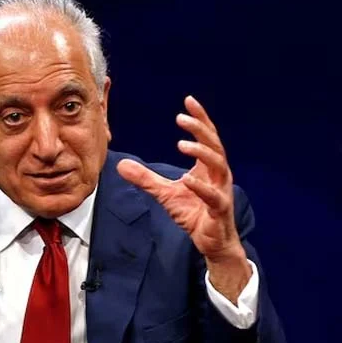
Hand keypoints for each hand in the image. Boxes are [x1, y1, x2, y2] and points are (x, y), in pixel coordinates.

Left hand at [117, 96, 250, 301]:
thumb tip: (120, 164)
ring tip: (182, 144)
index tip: (188, 100)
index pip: (207, 136)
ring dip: (202, 152)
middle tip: (181, 118)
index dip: (200, 118)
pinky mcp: (219, 210)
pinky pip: (213, 196)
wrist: (212, 242)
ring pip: (218, 165)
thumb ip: (145, 178)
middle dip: (200, 129)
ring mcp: (221, 191)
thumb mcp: (164, 193)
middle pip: (215, 145)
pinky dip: (201, 187)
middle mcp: (218, 175)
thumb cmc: (193, 213)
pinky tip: (187, 179)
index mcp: (208, 167)